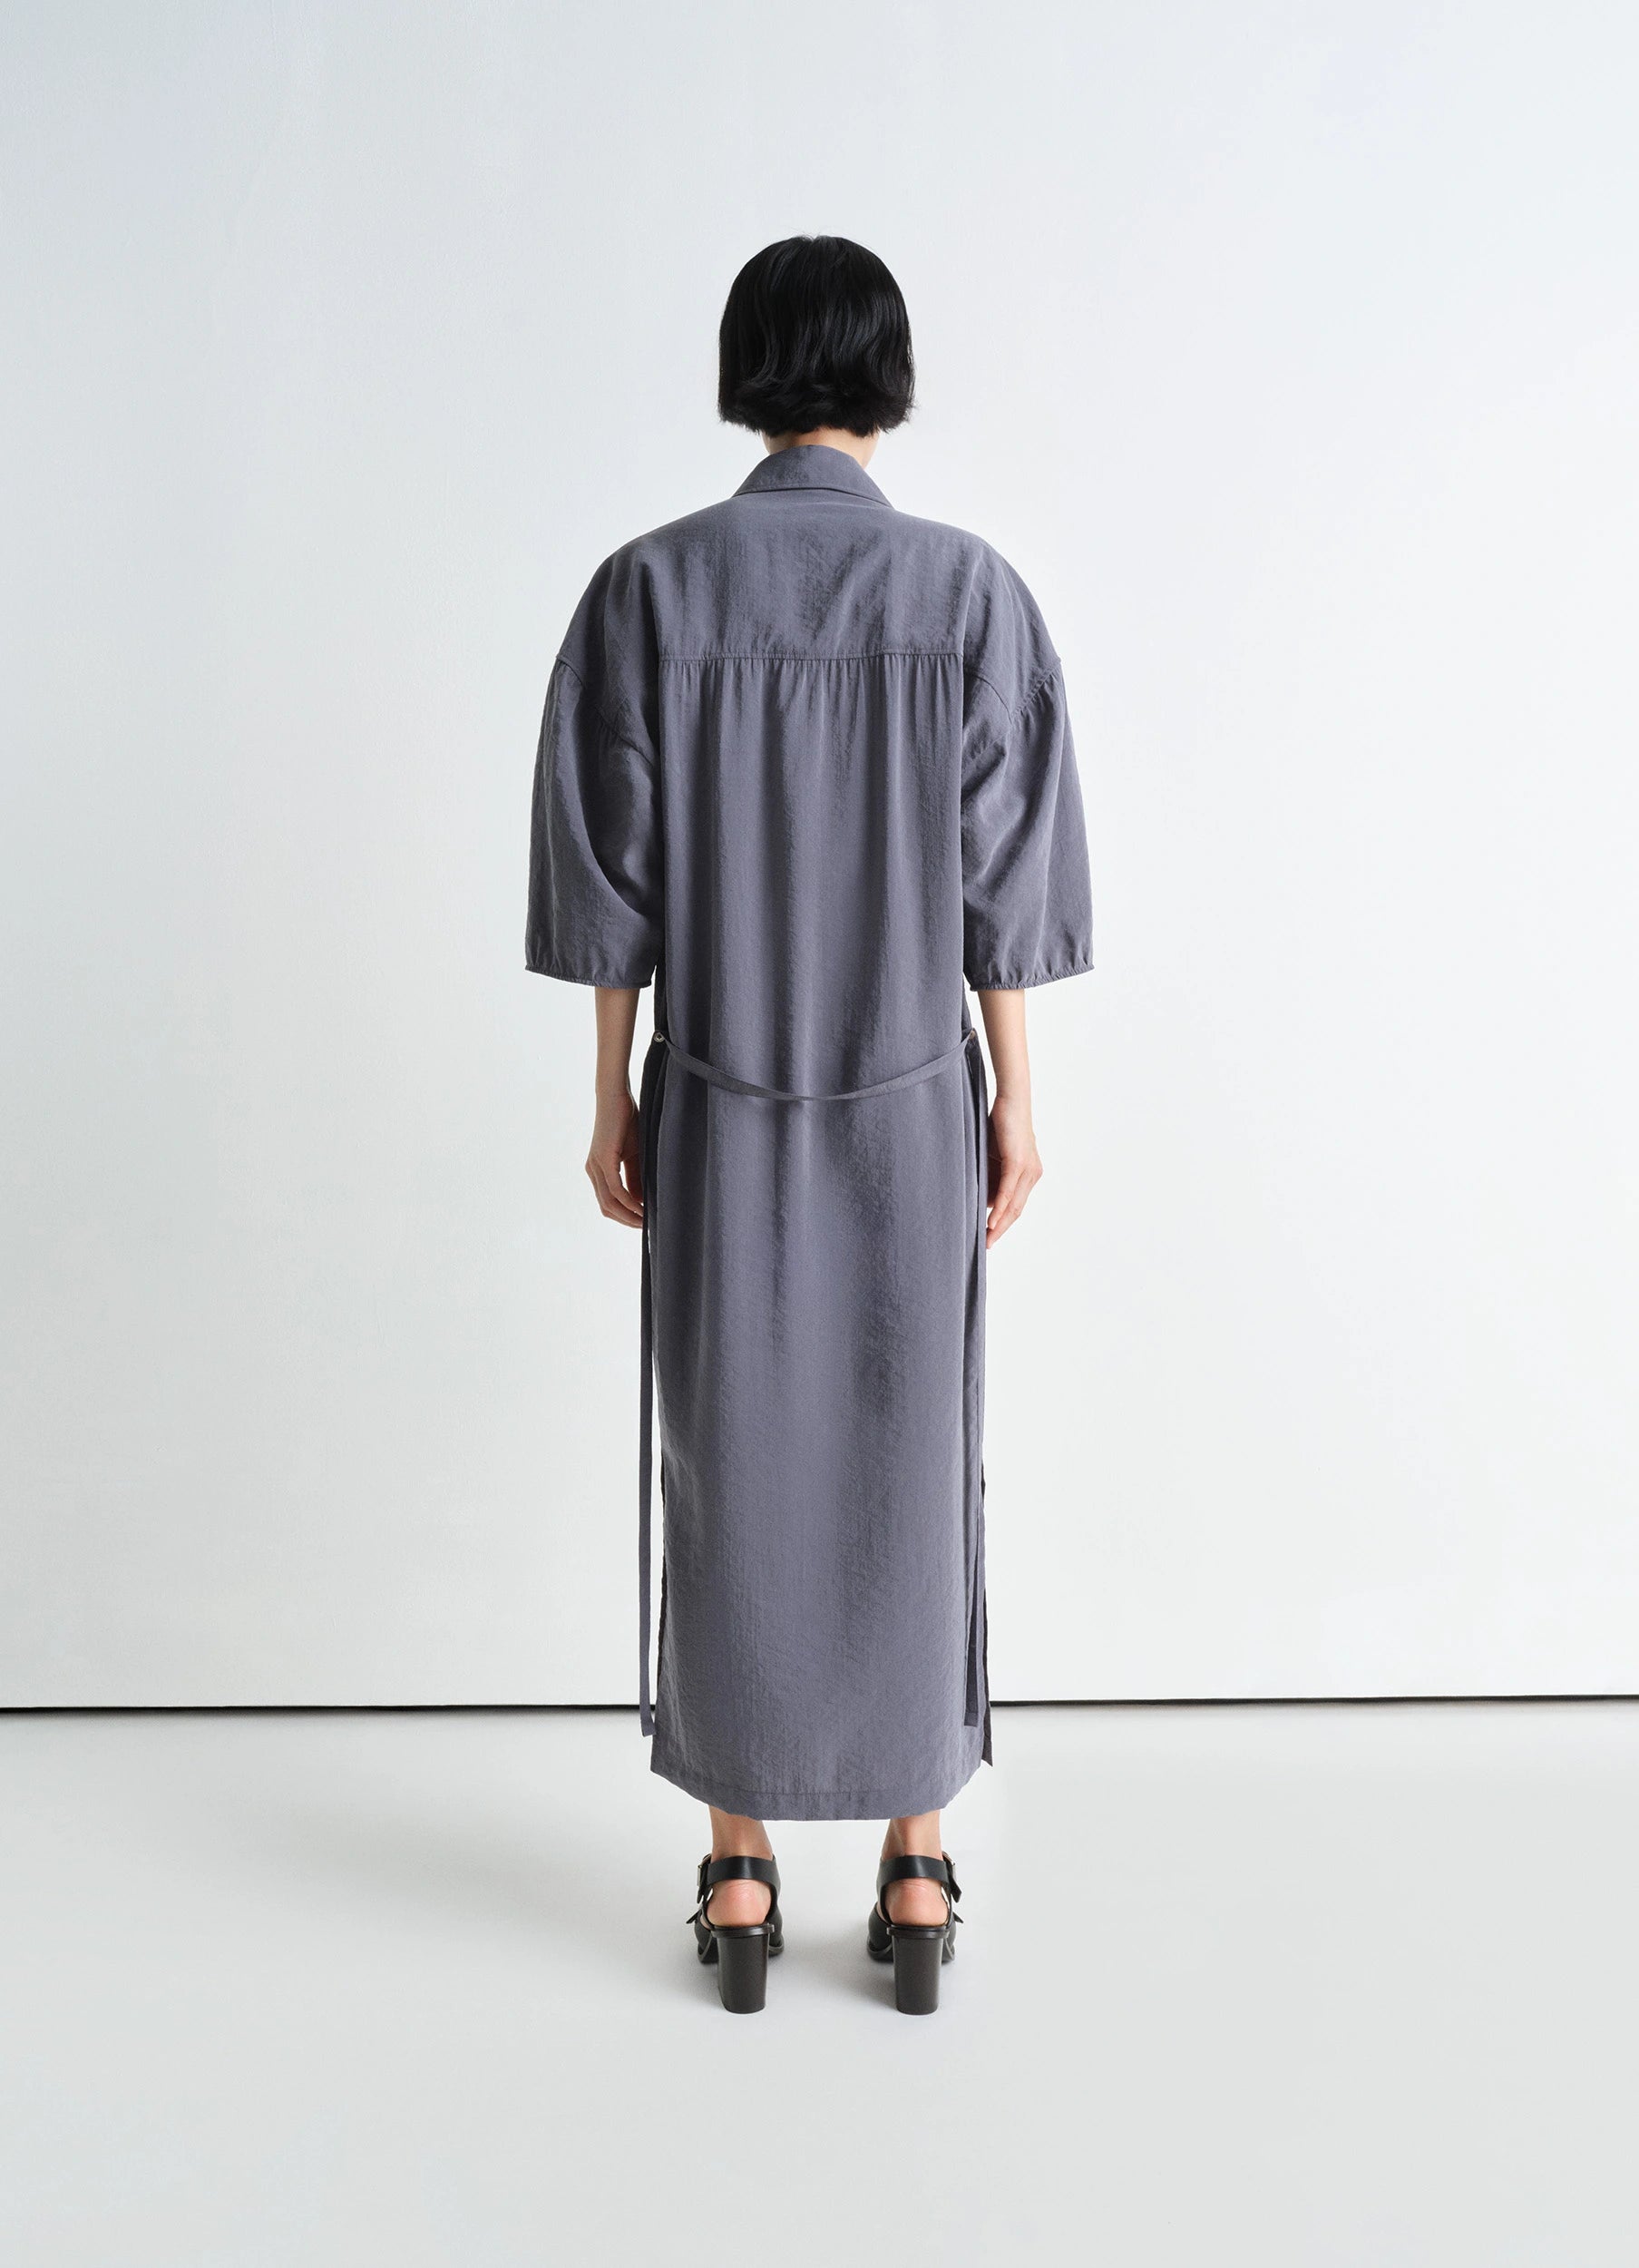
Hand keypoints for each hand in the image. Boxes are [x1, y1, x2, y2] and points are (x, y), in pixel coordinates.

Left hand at [586, 1087, 643, 1227]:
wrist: (616, 1096)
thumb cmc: (627, 1121)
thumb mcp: (635, 1154)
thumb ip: (636, 1176)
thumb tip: (640, 1200)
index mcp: (598, 1170)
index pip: (608, 1202)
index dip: (624, 1216)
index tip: (643, 1222)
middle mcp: (593, 1170)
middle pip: (607, 1208)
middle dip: (626, 1221)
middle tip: (647, 1228)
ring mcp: (596, 1166)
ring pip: (609, 1203)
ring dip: (628, 1215)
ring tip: (646, 1221)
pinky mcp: (603, 1160)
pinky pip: (615, 1190)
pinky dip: (628, 1203)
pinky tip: (641, 1208)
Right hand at [985, 1091, 1041, 1245]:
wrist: (1011, 1099)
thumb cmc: (1000, 1124)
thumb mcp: (993, 1155)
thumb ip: (990, 1173)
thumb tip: (981, 1194)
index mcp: (1028, 1174)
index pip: (1015, 1205)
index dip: (1003, 1222)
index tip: (989, 1236)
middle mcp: (1033, 1174)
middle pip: (1016, 1209)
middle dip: (1001, 1229)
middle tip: (987, 1245)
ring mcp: (1028, 1169)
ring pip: (1013, 1204)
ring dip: (1000, 1224)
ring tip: (987, 1239)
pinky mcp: (1018, 1162)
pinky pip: (1008, 1191)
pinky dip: (999, 1207)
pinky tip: (992, 1221)